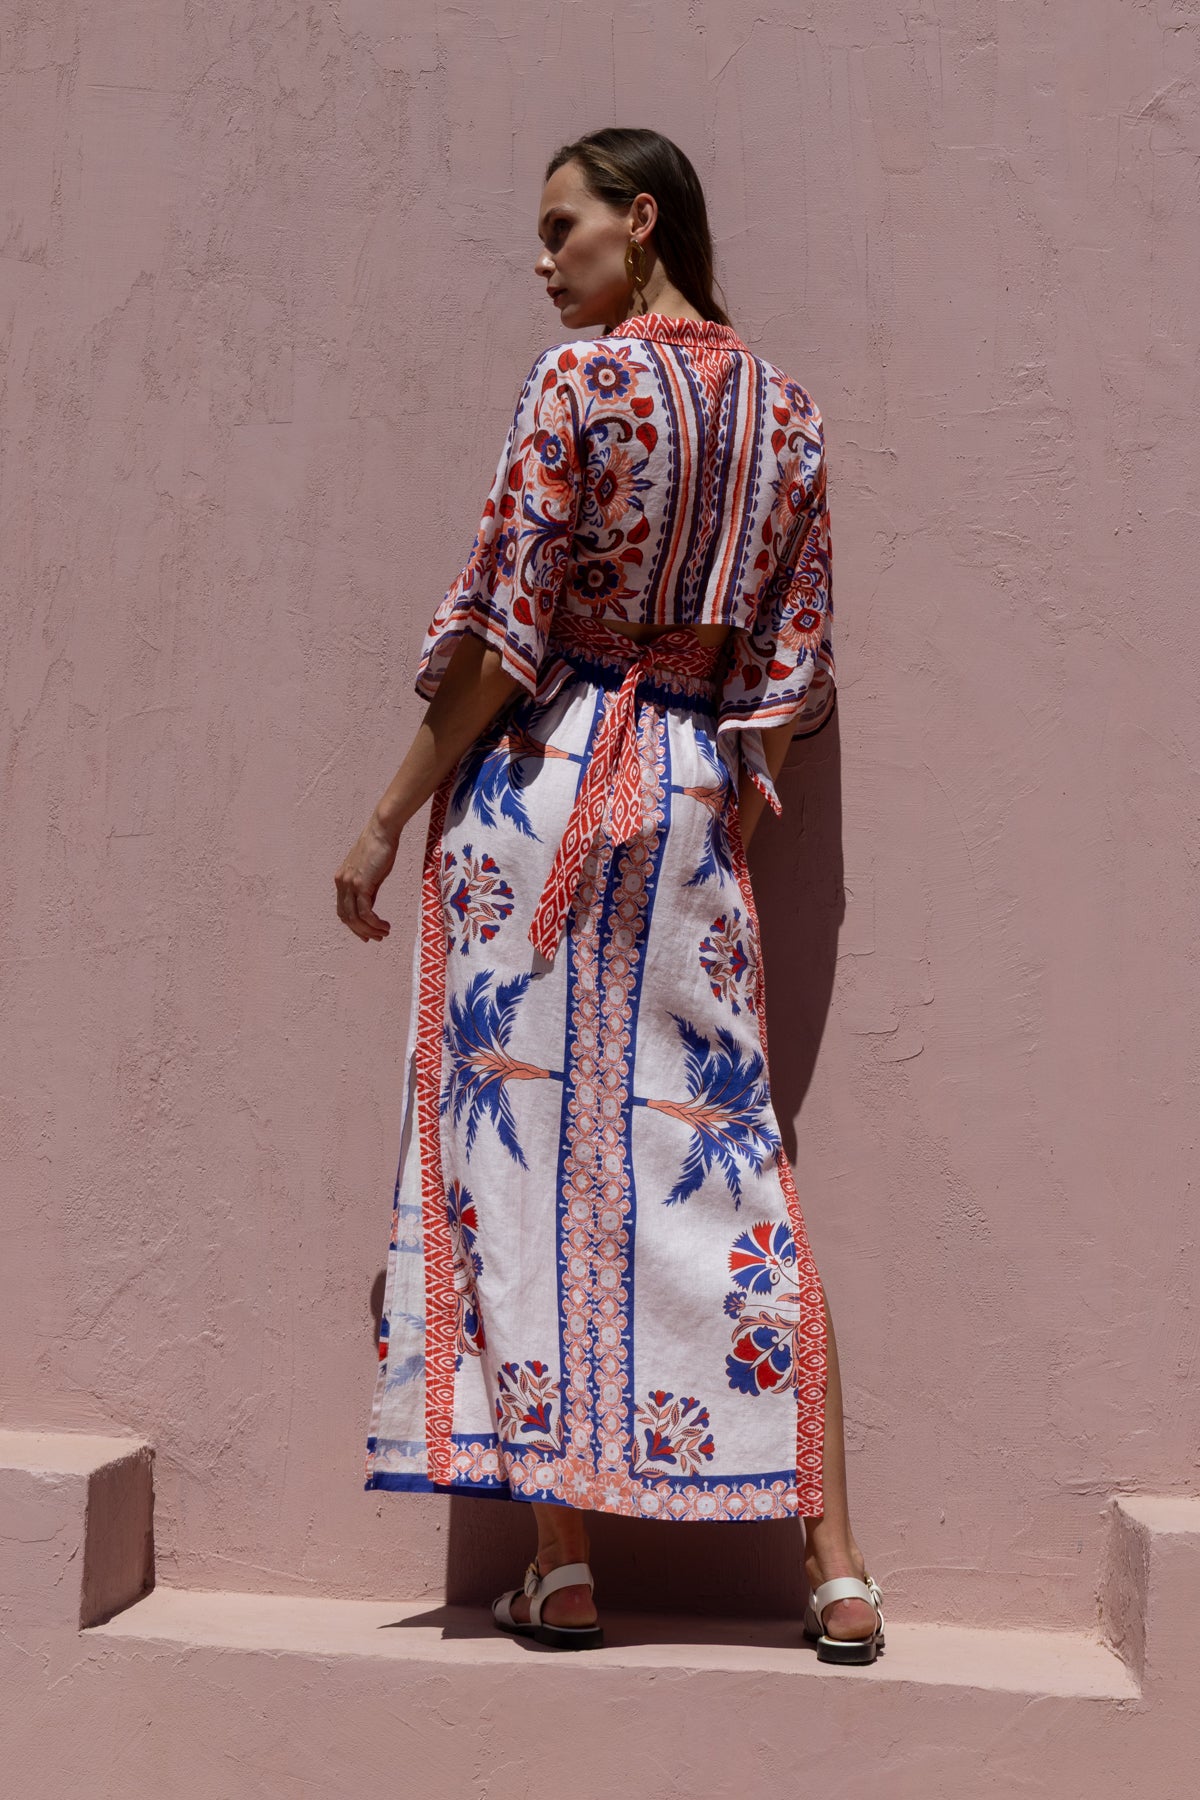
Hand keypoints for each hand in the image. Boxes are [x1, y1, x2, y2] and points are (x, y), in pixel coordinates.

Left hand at [334, 815, 397, 942]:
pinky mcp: (361, 884)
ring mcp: (350, 884)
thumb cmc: (380, 848)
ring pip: (355, 918)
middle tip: (376, 938)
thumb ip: (368, 889)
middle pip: (346, 917)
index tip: (367, 933)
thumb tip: (370, 908)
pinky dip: (374, 923)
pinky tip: (384, 925)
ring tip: (384, 933)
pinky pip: (365, 912)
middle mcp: (342, 883)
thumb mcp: (370, 872)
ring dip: (369, 930)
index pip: (343, 910)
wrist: (383, 831)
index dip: (353, 926)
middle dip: (361, 931)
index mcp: (341, 880)